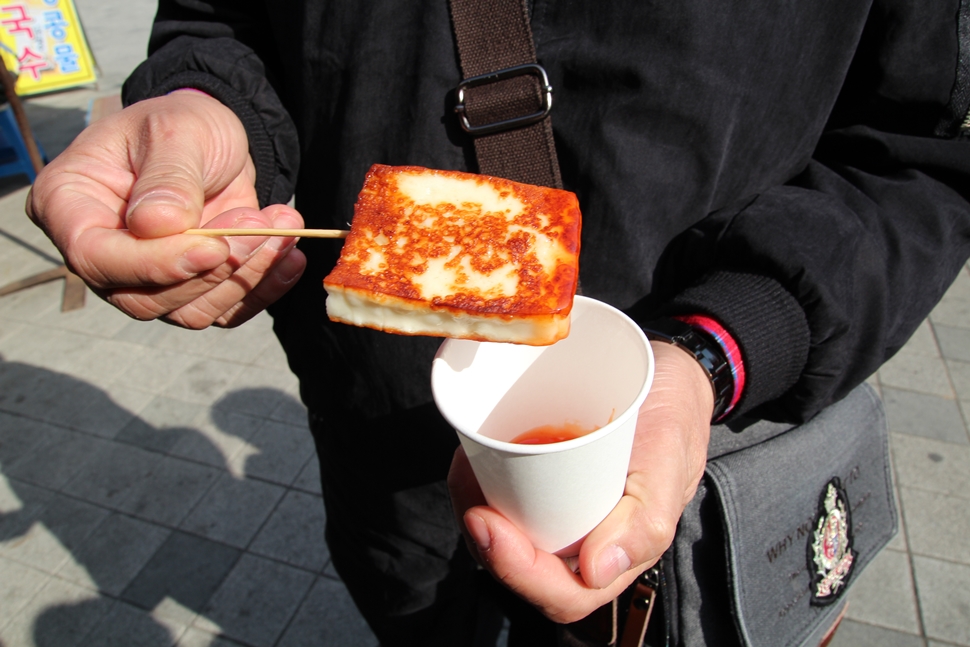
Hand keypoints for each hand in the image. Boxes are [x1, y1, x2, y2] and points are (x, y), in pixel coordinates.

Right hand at [26, 90, 305, 327]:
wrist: (215, 138)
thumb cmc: (183, 123)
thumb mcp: (177, 130)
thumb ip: (169, 176)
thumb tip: (157, 227)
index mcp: (71, 204)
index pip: (96, 257)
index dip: (155, 264)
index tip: (213, 247)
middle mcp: (102, 251)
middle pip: (145, 297)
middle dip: (213, 269)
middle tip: (263, 225)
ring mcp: (145, 278)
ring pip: (189, 310)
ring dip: (245, 276)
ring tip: (281, 225)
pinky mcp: (189, 289)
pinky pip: (224, 310)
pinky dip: (262, 288)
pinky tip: (289, 257)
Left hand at [447, 341, 713, 622]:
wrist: (670, 371)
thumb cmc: (674, 414)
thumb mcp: (668, 457)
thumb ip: (646, 519)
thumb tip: (596, 570)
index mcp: (623, 549)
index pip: (566, 593)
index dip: (520, 572)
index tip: (487, 522)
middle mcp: (589, 540)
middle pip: (527, 569)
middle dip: (487, 542)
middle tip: (468, 493)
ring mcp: (566, 512)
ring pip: (511, 536)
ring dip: (478, 508)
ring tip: (466, 468)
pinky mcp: (547, 484)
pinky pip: (509, 499)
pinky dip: (484, 483)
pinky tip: (474, 455)